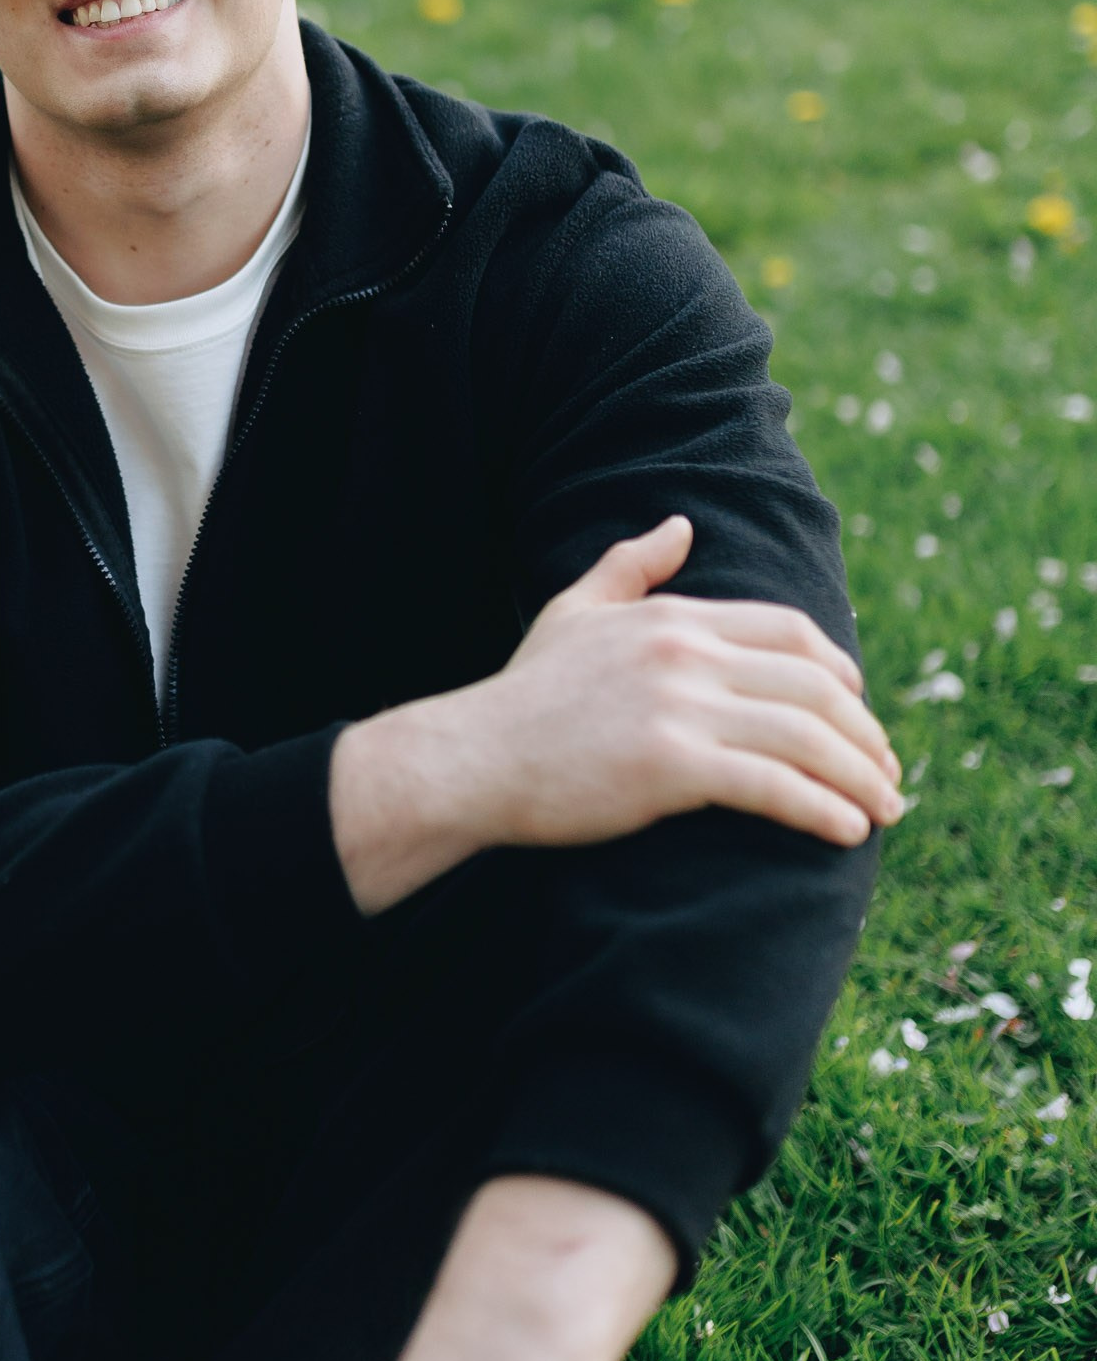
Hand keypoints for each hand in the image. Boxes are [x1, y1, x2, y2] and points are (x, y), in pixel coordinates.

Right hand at [330, 515, 901, 916]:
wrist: (472, 758)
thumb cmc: (523, 694)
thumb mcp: (575, 611)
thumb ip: (629, 565)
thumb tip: (681, 526)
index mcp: (673, 616)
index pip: (791, 633)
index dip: (840, 672)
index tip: (860, 711)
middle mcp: (686, 653)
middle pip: (815, 687)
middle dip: (866, 735)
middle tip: (888, 774)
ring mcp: (680, 708)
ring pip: (807, 738)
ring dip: (862, 778)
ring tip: (885, 811)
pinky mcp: (672, 766)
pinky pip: (774, 786)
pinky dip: (823, 810)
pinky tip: (848, 833)